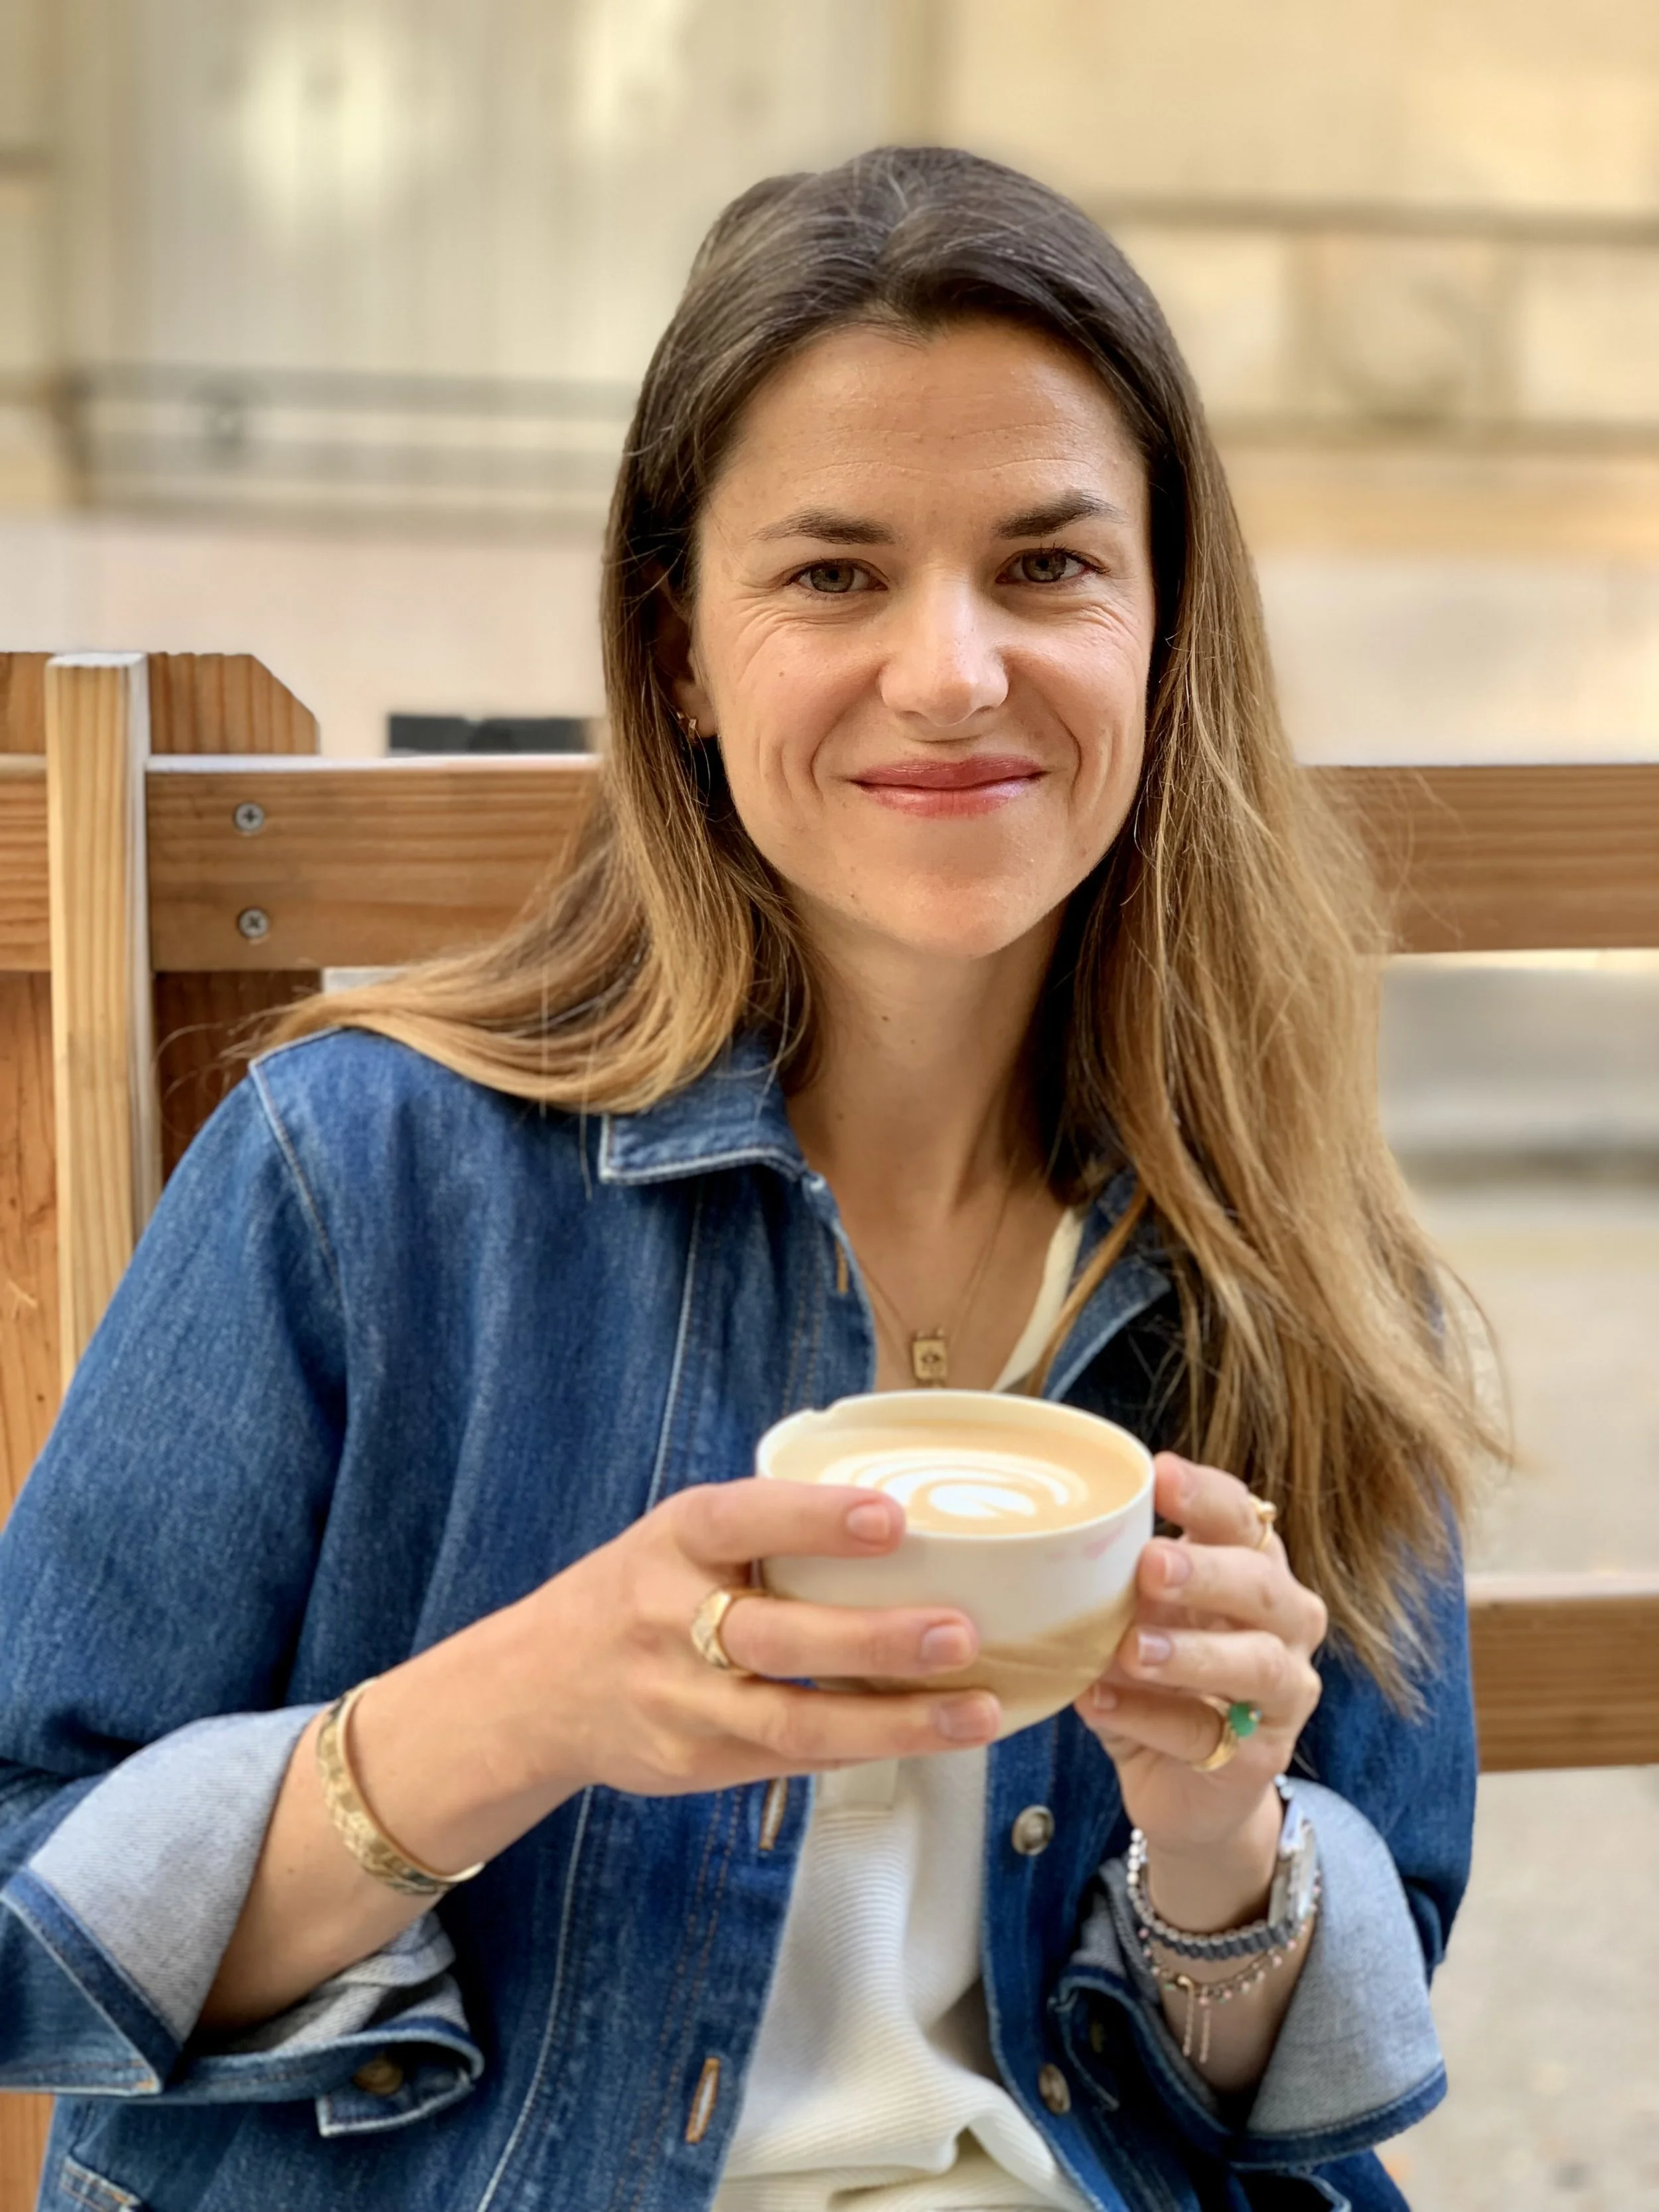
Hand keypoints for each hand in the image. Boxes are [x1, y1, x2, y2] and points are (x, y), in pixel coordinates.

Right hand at [520, 1478, 1000, 1798]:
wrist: (535, 1690)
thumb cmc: (638, 1593)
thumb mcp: (680, 1538)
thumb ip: (767, 1529)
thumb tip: (906, 1517)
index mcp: (673, 1542)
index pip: (743, 1520)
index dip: (816, 1519)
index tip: (892, 1518)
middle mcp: (669, 1621)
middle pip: (776, 1637)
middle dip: (876, 1639)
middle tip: (962, 1633)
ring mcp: (681, 1702)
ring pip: (794, 1719)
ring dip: (895, 1720)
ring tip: (975, 1710)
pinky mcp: (697, 1764)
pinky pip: (793, 1758)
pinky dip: (867, 1748)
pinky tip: (929, 1737)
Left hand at [1075, 1452, 1326, 1884]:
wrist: (1187, 1786)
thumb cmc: (1160, 1677)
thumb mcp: (1139, 1618)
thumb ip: (1118, 1583)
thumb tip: (1054, 1546)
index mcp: (1254, 1568)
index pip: (1243, 1518)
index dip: (1206, 1495)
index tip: (1160, 1474)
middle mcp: (1286, 1622)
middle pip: (1260, 1585)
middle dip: (1206, 1572)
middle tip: (1150, 1565)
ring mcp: (1284, 1692)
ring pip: (1256, 1663)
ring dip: (1190, 1653)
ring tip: (1131, 1648)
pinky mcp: (1260, 1756)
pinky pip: (1208, 1734)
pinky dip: (1150, 1718)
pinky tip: (1101, 1703)